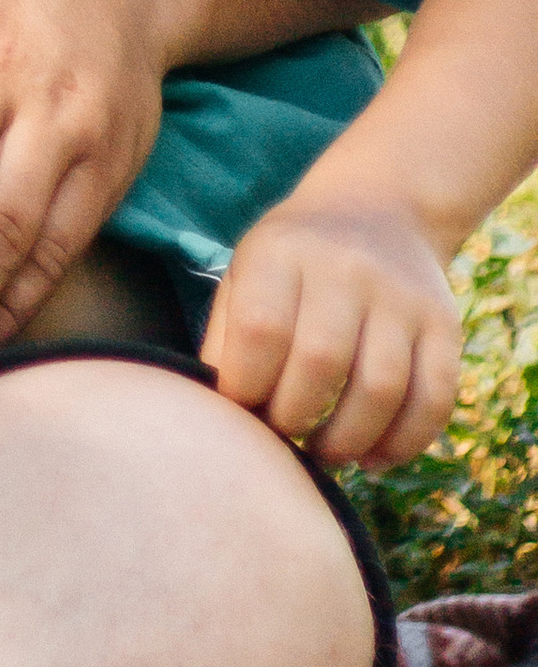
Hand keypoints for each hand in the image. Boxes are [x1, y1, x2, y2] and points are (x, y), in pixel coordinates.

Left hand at [204, 194, 462, 466]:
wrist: (377, 209)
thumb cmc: (293, 262)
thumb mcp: (247, 272)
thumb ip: (229, 338)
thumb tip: (223, 414)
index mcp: (283, 252)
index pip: (260, 329)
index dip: (246, 386)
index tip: (243, 409)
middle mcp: (345, 268)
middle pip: (321, 362)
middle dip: (294, 419)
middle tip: (284, 435)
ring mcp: (401, 297)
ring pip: (381, 389)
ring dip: (348, 441)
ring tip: (324, 451)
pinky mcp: (444, 326)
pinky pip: (433, 400)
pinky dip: (403, 444)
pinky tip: (373, 457)